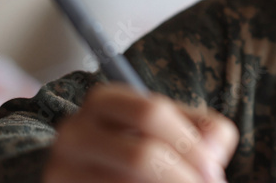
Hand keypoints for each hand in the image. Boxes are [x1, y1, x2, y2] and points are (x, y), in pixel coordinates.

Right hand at [43, 82, 237, 182]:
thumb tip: (212, 157)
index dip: (189, 144)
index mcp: (105, 101)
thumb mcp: (175, 126)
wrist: (98, 173)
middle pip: (140, 156)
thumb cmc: (146, 145)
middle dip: (182, 177)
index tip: (213, 170)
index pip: (151, 113)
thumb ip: (206, 131)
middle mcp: (75, 133)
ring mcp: (62, 170)